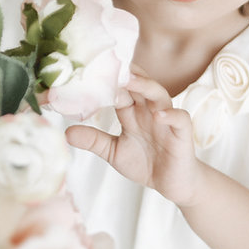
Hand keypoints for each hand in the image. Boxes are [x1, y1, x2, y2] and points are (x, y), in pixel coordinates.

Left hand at [64, 68, 204, 205]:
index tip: (88, 70)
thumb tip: (66, 132)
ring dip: (146, 86)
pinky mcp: (182, 134)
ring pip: (159, 94)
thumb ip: (93, 140)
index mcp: (132, 113)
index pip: (119, 90)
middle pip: (139, 85)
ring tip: (130, 80)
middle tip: (109, 63)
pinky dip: (171, 115)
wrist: (173, 184)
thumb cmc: (145, 163)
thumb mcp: (114, 152)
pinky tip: (158, 115)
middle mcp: (148, 111)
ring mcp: (166, 120)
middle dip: (125, 74)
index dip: (107, 81)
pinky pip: (180, 118)